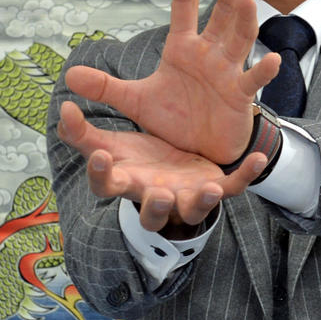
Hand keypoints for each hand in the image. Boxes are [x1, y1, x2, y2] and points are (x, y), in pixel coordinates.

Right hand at [57, 100, 267, 231]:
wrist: (176, 166)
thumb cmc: (139, 158)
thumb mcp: (112, 142)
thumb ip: (84, 130)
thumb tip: (62, 106)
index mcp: (126, 182)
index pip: (106, 186)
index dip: (100, 174)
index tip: (98, 155)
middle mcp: (156, 196)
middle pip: (152, 212)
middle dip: (155, 206)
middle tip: (159, 194)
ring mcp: (188, 197)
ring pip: (194, 210)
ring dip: (202, 202)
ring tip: (209, 189)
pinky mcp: (216, 188)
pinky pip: (235, 187)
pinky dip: (246, 174)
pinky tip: (258, 157)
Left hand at [64, 0, 280, 163]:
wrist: (200, 151)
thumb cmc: (175, 120)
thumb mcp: (136, 102)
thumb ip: (106, 87)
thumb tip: (70, 74)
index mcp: (184, 48)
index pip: (183, 7)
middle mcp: (209, 54)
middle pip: (221, 14)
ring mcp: (228, 72)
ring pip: (240, 39)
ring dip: (244, 18)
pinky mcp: (240, 97)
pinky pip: (253, 80)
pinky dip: (264, 70)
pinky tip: (274, 58)